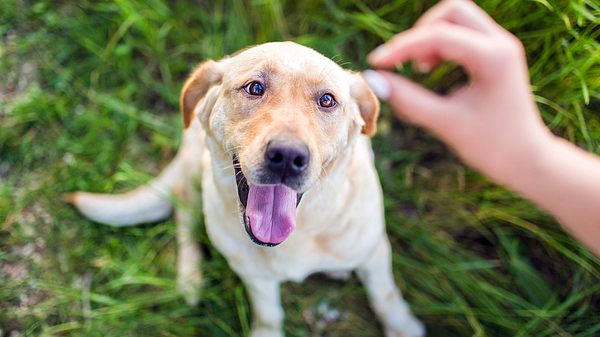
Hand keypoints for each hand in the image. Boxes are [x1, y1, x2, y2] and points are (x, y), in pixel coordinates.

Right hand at [363, 0, 553, 182]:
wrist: (527, 160)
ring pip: (457, 18)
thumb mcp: (445, 123)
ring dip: (430, 35)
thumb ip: (408, 100)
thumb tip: (373, 80)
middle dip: (421, 32)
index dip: (402, 47)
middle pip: (451, 11)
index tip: (376, 63)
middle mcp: (501, 43)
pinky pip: (462, 33)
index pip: (439, 36)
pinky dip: (440, 43)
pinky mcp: (495, 54)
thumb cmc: (491, 146)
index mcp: (494, 58)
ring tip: (419, 68)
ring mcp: (500, 46)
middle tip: (404, 63)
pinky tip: (429, 68)